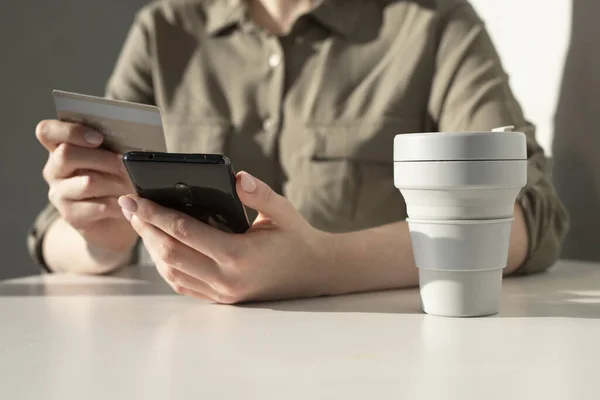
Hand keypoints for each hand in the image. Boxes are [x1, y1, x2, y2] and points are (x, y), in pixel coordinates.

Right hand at [36, 120, 137, 253]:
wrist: (114, 220)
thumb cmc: (115, 179)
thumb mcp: (112, 158)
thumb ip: (114, 146)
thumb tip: (132, 145)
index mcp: (59, 147)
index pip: (47, 131)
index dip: (70, 131)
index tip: (99, 138)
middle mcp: (54, 170)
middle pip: (66, 154)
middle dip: (104, 158)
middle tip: (127, 165)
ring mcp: (59, 194)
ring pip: (87, 182)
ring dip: (116, 182)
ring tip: (134, 184)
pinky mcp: (72, 216)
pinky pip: (98, 207)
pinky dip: (120, 204)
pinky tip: (132, 203)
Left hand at [119, 172, 334, 302]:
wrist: (313, 273)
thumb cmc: (296, 238)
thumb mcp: (283, 211)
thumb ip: (259, 194)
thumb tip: (236, 177)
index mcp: (239, 255)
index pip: (184, 233)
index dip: (155, 214)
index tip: (134, 199)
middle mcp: (226, 278)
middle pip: (170, 253)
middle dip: (145, 228)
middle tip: (127, 206)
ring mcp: (222, 292)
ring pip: (172, 271)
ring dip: (152, 247)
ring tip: (141, 222)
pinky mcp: (222, 299)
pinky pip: (183, 284)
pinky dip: (166, 265)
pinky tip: (160, 246)